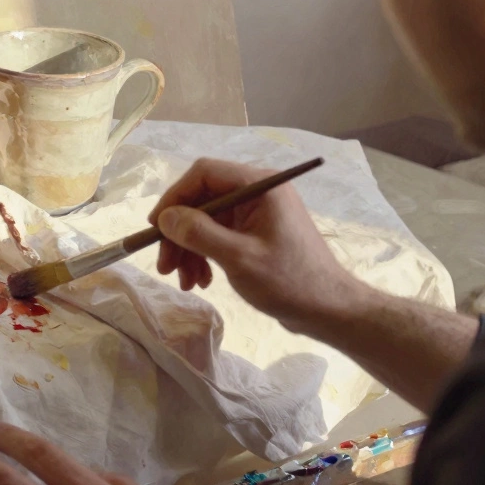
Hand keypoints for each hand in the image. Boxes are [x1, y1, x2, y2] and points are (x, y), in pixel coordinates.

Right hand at [151, 158, 357, 331]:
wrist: (328, 310)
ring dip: (189, 249)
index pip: (204, 174)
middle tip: (164, 265)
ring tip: (184, 281)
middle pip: (202, 199)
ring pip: (206, 220)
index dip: (174, 198)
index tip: (155, 227)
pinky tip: (201, 280)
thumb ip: (199, 233)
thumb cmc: (289, 281)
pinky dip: (204, 255)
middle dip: (179, 232)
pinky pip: (219, 235)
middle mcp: (258, 191)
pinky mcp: (256, 232)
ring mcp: (257, 213)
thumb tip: (165, 217)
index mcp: (259, 186)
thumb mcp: (238, 258)